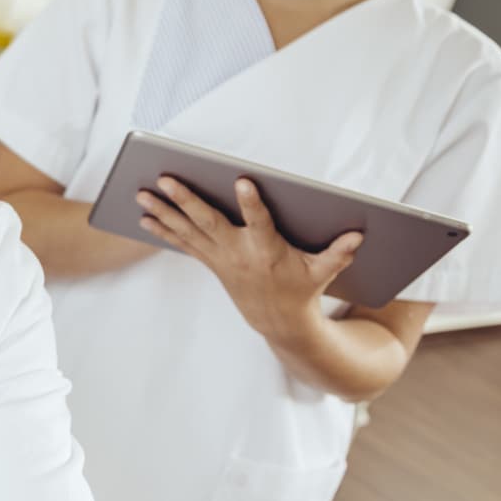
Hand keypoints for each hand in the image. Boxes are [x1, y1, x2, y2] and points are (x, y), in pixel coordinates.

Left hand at [137, 176, 362, 341]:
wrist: (277, 321)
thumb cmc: (301, 288)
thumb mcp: (323, 272)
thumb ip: (338, 253)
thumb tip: (358, 235)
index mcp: (267, 250)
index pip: (259, 222)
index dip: (251, 203)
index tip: (242, 181)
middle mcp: (237, 253)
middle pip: (208, 222)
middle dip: (185, 200)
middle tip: (166, 179)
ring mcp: (219, 258)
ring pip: (187, 230)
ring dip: (162, 211)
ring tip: (141, 193)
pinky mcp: (210, 261)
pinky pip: (182, 242)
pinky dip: (162, 229)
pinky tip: (144, 215)